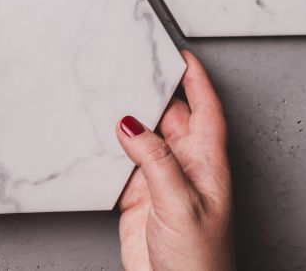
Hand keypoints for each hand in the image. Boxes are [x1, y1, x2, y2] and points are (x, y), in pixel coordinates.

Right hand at [115, 51, 234, 270]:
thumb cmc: (201, 262)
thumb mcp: (180, 203)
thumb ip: (155, 160)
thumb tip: (130, 123)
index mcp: (207, 163)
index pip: (206, 110)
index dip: (196, 81)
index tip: (181, 54)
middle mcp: (186, 168)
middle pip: (171, 117)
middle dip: (155, 92)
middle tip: (132, 66)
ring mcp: (161, 182)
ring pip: (144, 138)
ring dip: (129, 119)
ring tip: (110, 93)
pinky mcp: (139, 198)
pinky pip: (122, 163)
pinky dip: (110, 148)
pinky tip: (98, 137)